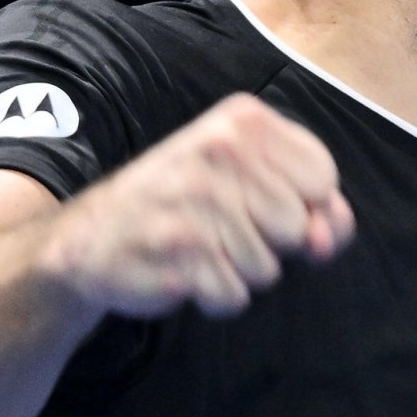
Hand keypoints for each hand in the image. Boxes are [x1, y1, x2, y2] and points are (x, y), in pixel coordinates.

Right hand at [40, 93, 352, 318]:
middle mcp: (219, 150)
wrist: (90, 237)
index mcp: (243, 120)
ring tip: (199, 246)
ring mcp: (195, 199)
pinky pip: (233, 296)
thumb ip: (313, 204)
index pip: (322, 176)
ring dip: (239, 271)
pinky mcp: (176, 249)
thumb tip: (326, 238)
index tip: (262, 202)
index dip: (305, 206)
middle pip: (298, 227)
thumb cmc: (187, 206)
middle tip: (219, 225)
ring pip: (268, 268)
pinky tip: (183, 270)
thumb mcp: (252, 182)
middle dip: (269, 243)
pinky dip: (214, 295)